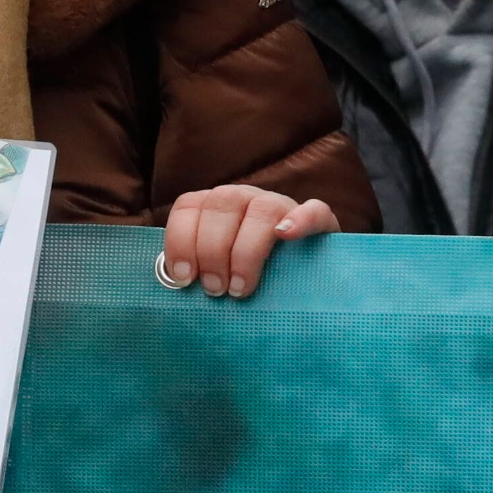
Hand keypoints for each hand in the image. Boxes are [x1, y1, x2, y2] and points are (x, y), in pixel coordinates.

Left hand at [161, 185, 337, 299]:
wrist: (306, 278)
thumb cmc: (248, 282)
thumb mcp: (216, 274)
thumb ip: (197, 274)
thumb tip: (174, 293)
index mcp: (216, 208)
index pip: (190, 206)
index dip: (180, 240)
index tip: (183, 278)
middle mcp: (246, 199)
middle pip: (222, 205)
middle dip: (212, 250)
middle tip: (215, 290)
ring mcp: (282, 205)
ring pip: (262, 208)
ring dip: (246, 249)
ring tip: (240, 287)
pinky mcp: (319, 219)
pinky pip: (313, 209)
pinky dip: (300, 220)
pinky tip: (287, 237)